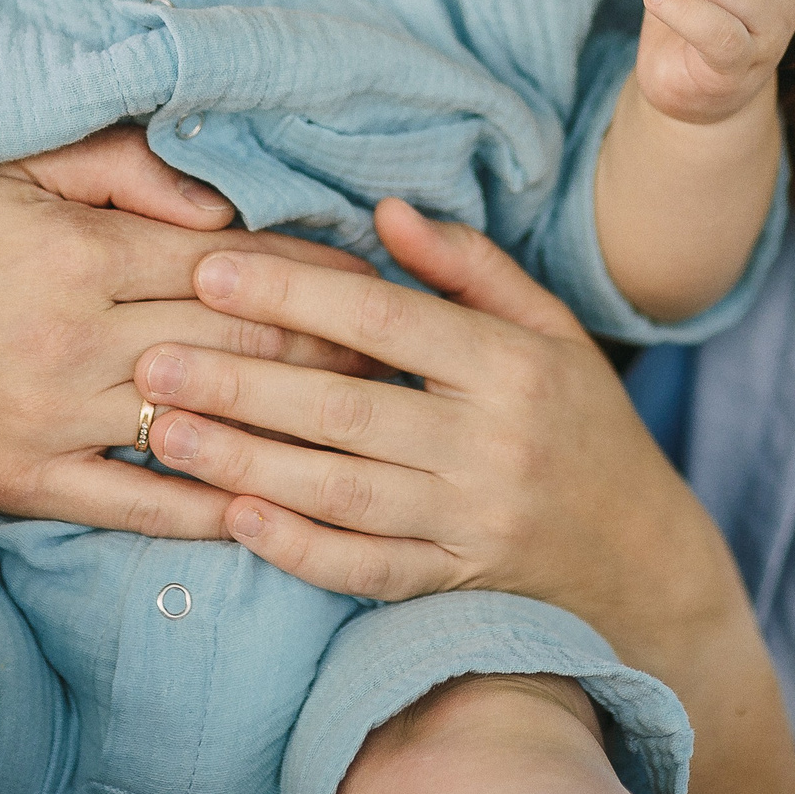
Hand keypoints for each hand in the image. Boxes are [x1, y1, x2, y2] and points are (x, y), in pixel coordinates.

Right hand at [0, 125, 378, 538]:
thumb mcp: (7, 172)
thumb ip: (118, 174)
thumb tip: (218, 205)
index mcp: (81, 256)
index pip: (230, 266)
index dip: (311, 273)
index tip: (374, 279)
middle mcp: (78, 341)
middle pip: (237, 347)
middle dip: (329, 349)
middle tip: (398, 356)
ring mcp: (55, 420)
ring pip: (203, 426)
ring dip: (291, 429)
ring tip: (366, 430)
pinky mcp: (31, 484)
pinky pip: (142, 505)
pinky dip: (215, 507)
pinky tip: (278, 506)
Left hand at [130, 202, 744, 663]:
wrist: (640, 555)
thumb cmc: (580, 419)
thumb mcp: (547, 327)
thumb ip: (467, 267)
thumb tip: (385, 208)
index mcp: (510, 367)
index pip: (384, 322)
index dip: (292, 293)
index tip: (210, 269)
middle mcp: (491, 446)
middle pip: (346, 410)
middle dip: (241, 382)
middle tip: (153, 357)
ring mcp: (470, 524)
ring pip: (341, 493)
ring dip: (244, 464)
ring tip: (163, 432)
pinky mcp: (452, 585)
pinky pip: (364, 571)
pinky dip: (297, 549)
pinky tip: (232, 518)